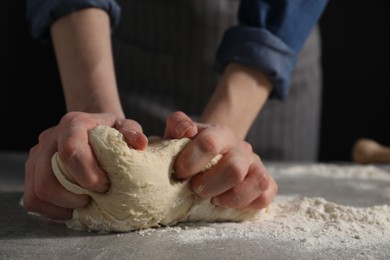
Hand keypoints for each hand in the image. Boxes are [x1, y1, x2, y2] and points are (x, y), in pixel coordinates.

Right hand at [23, 111, 147, 219]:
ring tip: (83, 203)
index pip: (70, 151)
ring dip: (62, 205)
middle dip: (72, 197)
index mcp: (73, 124)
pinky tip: (71, 207)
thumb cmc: (111, 131)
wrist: (93, 129)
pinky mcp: (33, 171)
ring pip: (37, 191)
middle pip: (47, 178)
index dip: (87, 175)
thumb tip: (140, 143)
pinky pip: (32, 199)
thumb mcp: (125, 127)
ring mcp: (37, 155)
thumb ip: (132, 132)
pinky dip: (52, 210)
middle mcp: (49, 138)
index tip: (104, 185)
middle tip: (93, 198)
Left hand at [164, 111, 277, 209]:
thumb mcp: (178, 134)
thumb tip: (187, 130)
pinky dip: (247, 205)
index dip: (191, 162)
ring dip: (231, 197)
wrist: (211, 153)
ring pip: (258, 182)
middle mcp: (241, 148)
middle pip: (235, 168)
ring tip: (213, 199)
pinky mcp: (264, 184)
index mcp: (220, 133)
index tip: (180, 173)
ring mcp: (256, 166)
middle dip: (209, 185)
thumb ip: (178, 124)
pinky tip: (228, 203)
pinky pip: (266, 197)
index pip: (210, 143)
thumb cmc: (191, 148)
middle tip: (195, 188)